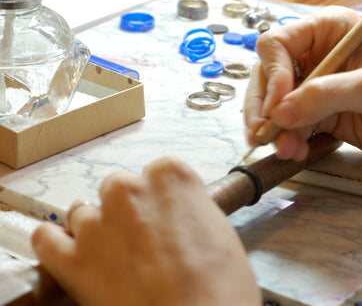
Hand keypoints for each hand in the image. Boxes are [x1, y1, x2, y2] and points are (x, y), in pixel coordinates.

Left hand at [32, 157, 260, 305]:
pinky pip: (47, 238)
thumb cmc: (220, 284)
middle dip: (127, 212)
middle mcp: (128, 189)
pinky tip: (74, 256)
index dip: (161, 201)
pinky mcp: (71, 259)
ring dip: (96, 230)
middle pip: (118, 188)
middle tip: (143, 244)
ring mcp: (95, 222)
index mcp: (169, 176)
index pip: (156, 172)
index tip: (165, 219)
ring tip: (116, 259)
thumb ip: (189, 207)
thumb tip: (174, 213)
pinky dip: (57, 244)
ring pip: (84, 211)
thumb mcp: (219, 229)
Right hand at [244, 6, 361, 164]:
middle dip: (265, 107)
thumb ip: (325, 96)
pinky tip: (296, 152)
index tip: (278, 106)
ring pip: (276, 105)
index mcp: (329, 32)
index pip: (278, 45)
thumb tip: (280, 113)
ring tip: (287, 150)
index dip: (271, 74)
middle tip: (264, 134)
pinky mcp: (320, 115)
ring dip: (275, 129)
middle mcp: (317, 56)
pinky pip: (291, 126)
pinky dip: (288, 140)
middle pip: (268, 77)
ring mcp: (317, 87)